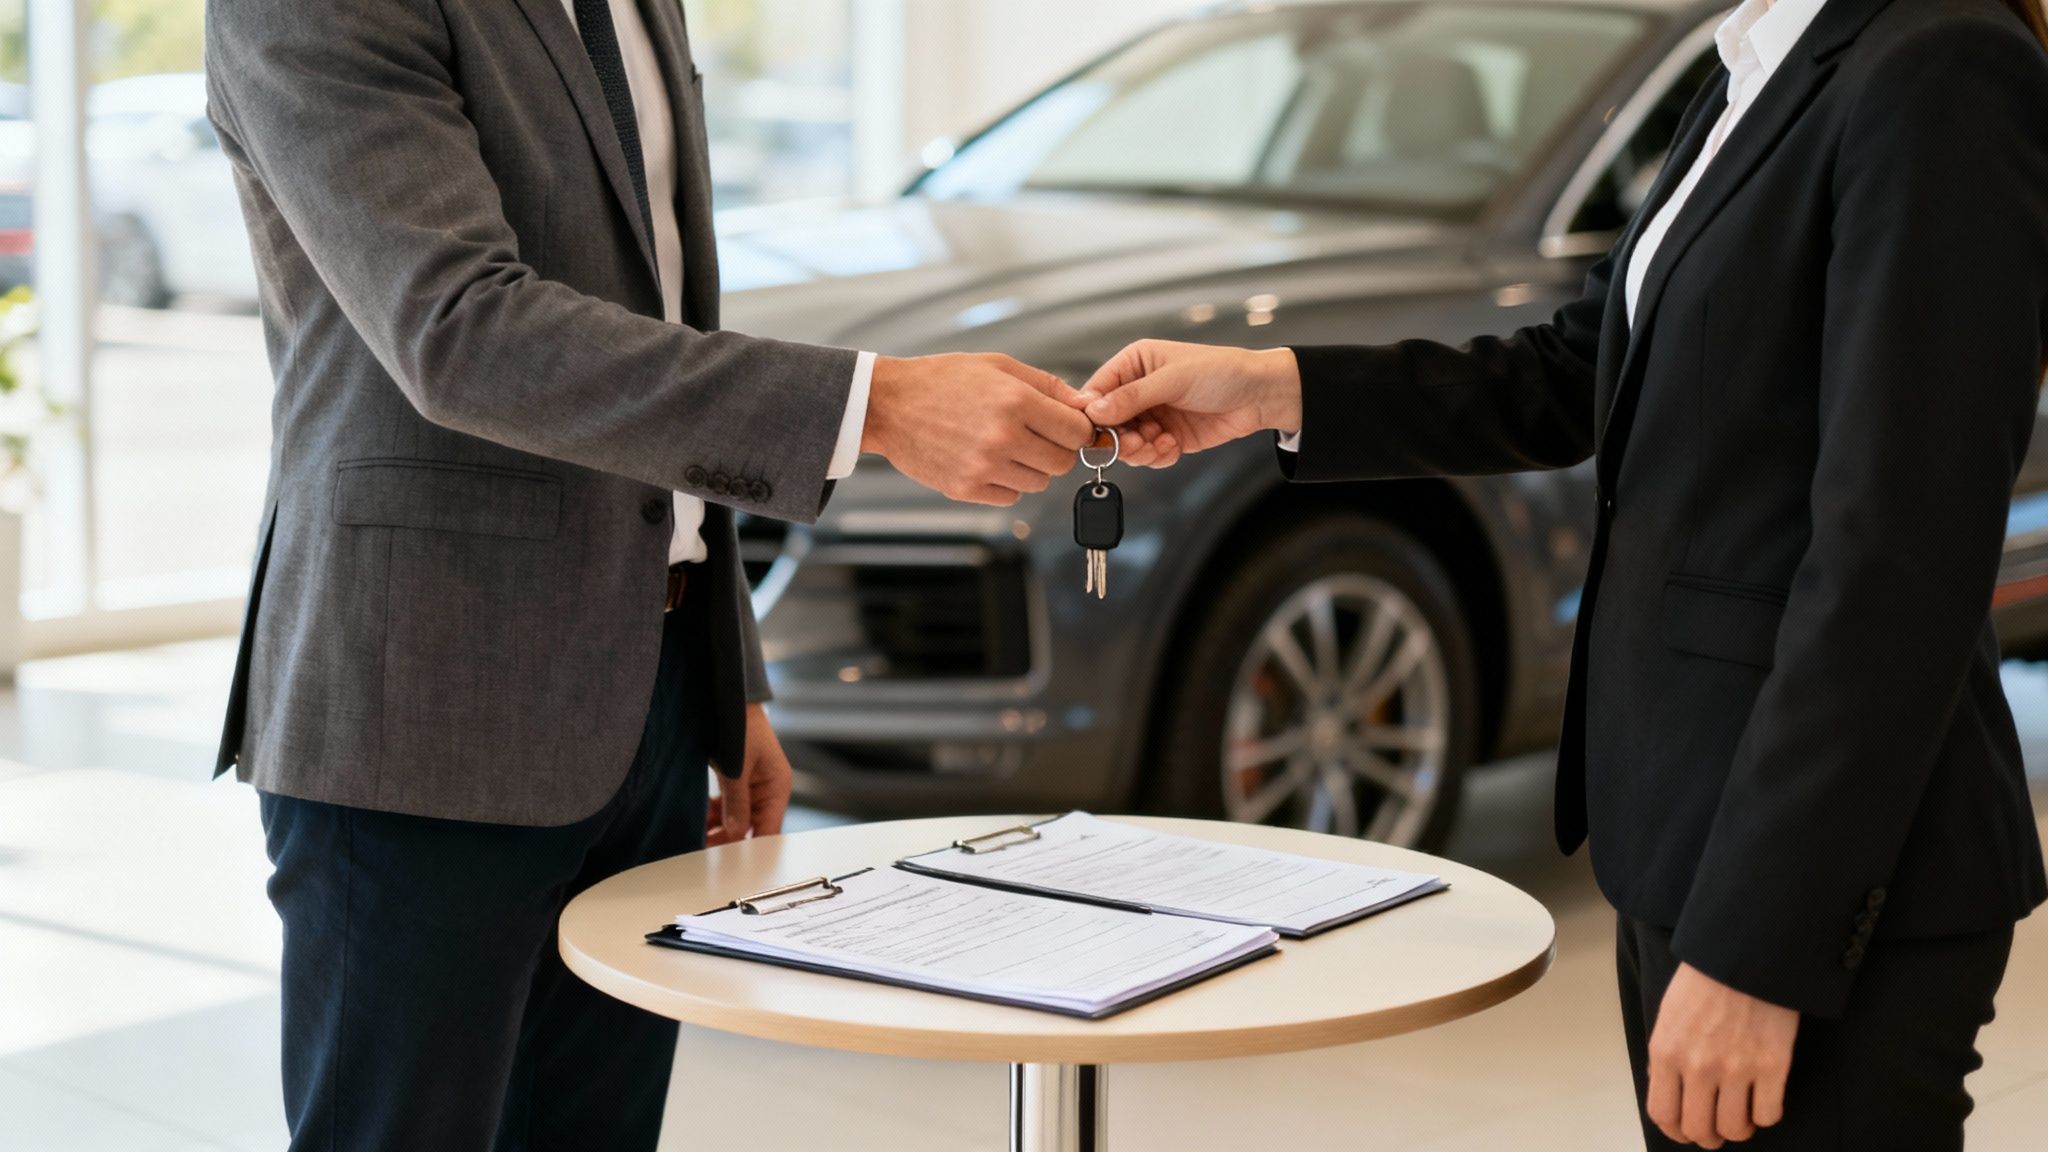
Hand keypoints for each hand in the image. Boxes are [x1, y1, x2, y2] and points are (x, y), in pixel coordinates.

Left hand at [707, 703, 792, 845]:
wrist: (729, 698)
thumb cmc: (741, 725)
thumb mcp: (737, 767)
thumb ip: (737, 802)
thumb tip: (735, 833)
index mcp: (778, 787)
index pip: (769, 829)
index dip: (751, 848)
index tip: (730, 861)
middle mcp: (767, 790)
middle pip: (751, 828)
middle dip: (729, 840)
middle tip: (705, 851)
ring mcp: (751, 787)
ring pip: (735, 819)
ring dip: (717, 828)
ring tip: (696, 838)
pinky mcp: (736, 783)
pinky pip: (726, 807)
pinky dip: (712, 814)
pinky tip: (698, 819)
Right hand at [862, 353, 1095, 504]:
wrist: (889, 404)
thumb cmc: (943, 380)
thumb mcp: (998, 366)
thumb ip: (1047, 386)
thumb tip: (1087, 406)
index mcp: (1015, 401)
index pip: (1077, 431)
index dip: (1078, 429)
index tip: (1067, 426)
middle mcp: (1002, 437)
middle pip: (1063, 462)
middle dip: (1057, 450)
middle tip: (1037, 436)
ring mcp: (984, 467)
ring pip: (1039, 483)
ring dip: (1032, 467)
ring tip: (1007, 445)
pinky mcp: (966, 488)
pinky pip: (1010, 497)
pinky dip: (1007, 483)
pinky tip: (988, 460)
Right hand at [1075, 340, 1301, 467]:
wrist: (1260, 395)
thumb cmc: (1222, 371)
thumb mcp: (1174, 378)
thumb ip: (1133, 396)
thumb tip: (1096, 411)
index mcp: (1135, 364)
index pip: (1098, 390)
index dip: (1094, 412)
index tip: (1097, 430)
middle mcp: (1139, 390)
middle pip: (1108, 423)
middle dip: (1119, 438)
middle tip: (1135, 444)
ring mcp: (1153, 415)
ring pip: (1126, 443)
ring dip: (1139, 450)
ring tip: (1159, 445)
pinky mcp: (1167, 437)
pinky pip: (1149, 455)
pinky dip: (1157, 456)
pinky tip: (1173, 446)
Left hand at [1646, 963, 1799, 1146]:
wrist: (1745, 952)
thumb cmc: (1704, 979)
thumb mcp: (1669, 1016)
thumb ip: (1666, 1057)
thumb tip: (1669, 1091)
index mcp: (1666, 1052)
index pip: (1663, 1114)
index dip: (1675, 1131)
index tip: (1685, 1130)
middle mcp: (1698, 1066)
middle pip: (1699, 1129)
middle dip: (1706, 1136)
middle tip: (1715, 1128)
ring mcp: (1737, 1068)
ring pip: (1734, 1128)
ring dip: (1737, 1128)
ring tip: (1740, 1114)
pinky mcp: (1773, 1065)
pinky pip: (1768, 1114)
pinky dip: (1765, 1114)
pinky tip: (1762, 1099)